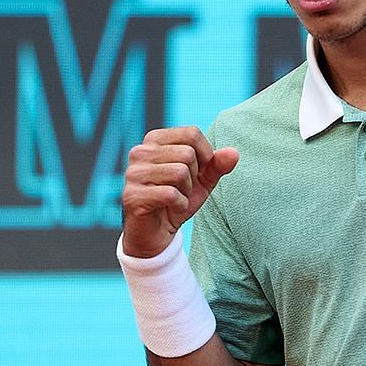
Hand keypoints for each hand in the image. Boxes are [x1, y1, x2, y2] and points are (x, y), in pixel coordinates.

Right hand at [121, 127, 238, 257]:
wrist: (158, 232)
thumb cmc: (178, 200)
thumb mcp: (203, 180)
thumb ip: (217, 165)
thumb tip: (233, 152)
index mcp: (155, 140)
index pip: (192, 133)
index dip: (206, 155)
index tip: (197, 172)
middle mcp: (140, 151)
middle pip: (188, 153)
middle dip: (194, 177)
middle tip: (181, 190)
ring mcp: (133, 173)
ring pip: (180, 172)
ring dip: (186, 191)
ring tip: (175, 198)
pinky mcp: (131, 195)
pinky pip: (170, 194)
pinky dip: (180, 205)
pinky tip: (170, 208)